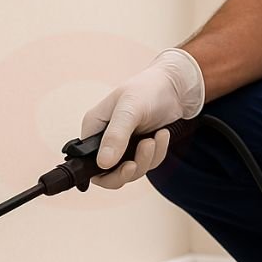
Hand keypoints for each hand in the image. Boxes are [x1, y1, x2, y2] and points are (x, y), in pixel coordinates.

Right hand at [81, 48, 204, 188]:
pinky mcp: (139, 150)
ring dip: (146, 159)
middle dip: (129, 170)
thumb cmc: (147, 89)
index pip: (87, 163)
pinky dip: (157, 153)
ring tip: (155, 137)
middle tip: (141, 156)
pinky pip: (146, 165)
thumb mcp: (129, 109)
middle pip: (109, 174)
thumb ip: (116, 136)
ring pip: (131, 172)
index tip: (125, 167)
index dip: (103, 173)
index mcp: (93, 129)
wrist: (175, 87)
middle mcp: (104, 141)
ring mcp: (122, 147)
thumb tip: (103, 163)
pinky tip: (162, 135)